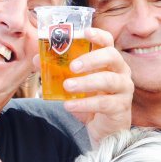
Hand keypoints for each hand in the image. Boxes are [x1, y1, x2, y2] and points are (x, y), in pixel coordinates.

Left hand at [55, 27, 133, 145]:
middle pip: (111, 56)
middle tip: (72, 66)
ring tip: (67, 86)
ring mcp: (124, 89)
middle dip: (91, 59)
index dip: (98, 35)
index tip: (85, 32)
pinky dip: (85, 104)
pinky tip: (69, 105)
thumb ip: (58, 70)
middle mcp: (121, 71)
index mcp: (110, 61)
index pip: (108, 42)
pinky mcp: (121, 108)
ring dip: (86, 82)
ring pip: (109, 80)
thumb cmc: (91, 100)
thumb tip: (37, 59)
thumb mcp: (75, 83)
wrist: (104, 129)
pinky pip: (104, 103)